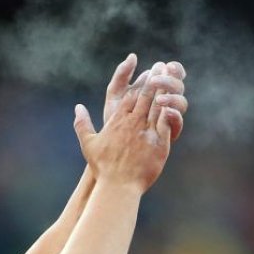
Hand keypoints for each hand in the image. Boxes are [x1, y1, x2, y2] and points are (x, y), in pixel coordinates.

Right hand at [74, 72, 181, 193]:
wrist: (118, 185)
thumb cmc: (102, 166)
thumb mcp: (88, 143)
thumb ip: (82, 123)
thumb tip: (77, 107)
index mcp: (117, 121)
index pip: (130, 97)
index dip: (139, 84)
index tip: (146, 74)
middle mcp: (132, 123)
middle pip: (145, 96)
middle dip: (153, 80)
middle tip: (160, 68)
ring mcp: (146, 131)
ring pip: (157, 105)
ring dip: (164, 91)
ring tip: (170, 79)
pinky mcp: (159, 143)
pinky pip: (167, 122)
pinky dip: (171, 110)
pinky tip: (176, 101)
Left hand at [104, 55, 187, 141]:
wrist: (110, 146)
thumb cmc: (113, 119)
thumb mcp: (115, 95)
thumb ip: (122, 75)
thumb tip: (133, 56)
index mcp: (157, 90)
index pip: (173, 74)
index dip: (173, 68)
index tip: (164, 65)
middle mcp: (166, 102)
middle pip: (178, 86)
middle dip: (170, 80)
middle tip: (156, 79)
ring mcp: (168, 118)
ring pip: (181, 103)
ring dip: (172, 97)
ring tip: (158, 98)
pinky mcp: (167, 134)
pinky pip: (177, 123)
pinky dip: (173, 116)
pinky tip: (165, 111)